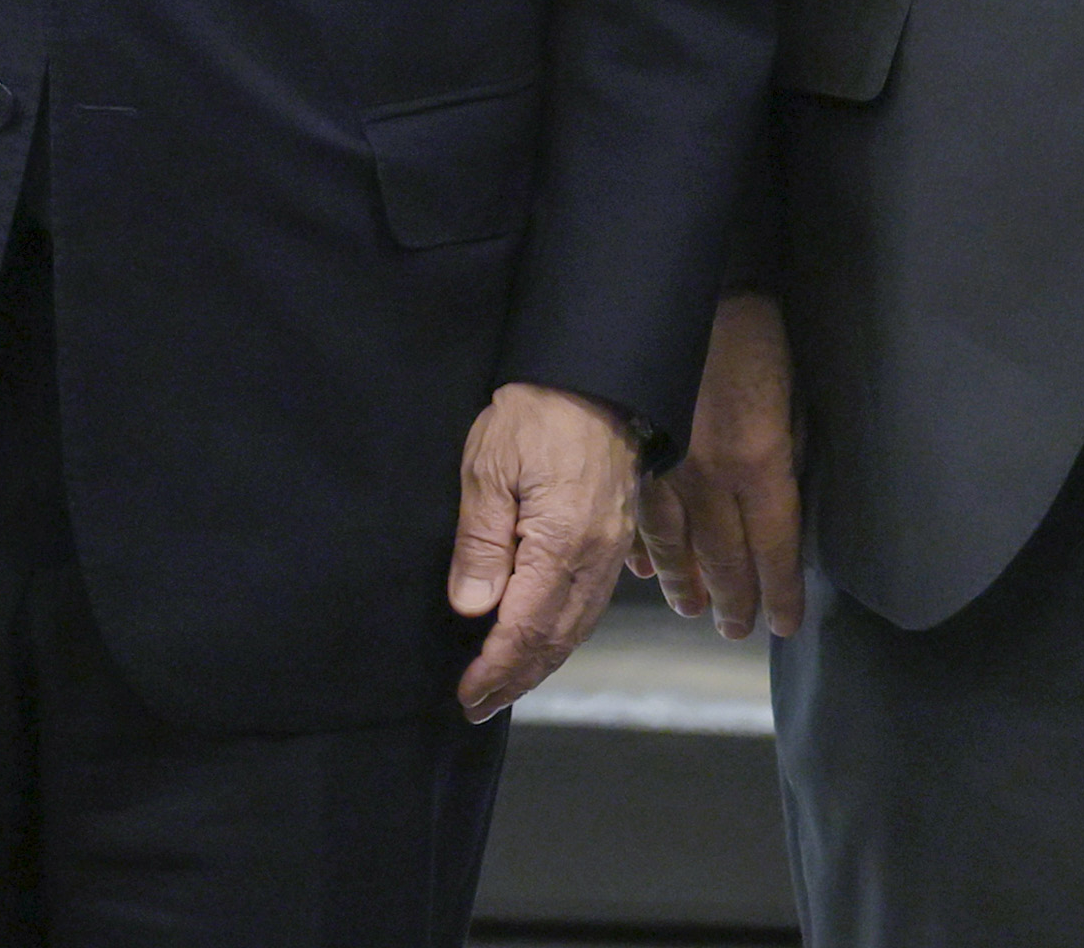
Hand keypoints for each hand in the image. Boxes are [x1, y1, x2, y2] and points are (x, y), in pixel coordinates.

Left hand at [449, 381, 638, 721]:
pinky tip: (542, 642)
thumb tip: (472, 608)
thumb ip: (481, 542)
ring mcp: (611, 552)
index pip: (525, 629)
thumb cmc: (537, 414)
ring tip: (505, 685)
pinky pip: (590, 605)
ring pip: (577, 628)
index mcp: (562, 544)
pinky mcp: (616, 539)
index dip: (495, 669)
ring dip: (540, 663)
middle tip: (477, 706)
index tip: (467, 695)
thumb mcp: (489, 467)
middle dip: (516, 678)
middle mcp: (595, 559)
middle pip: (555, 640)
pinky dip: (563, 635)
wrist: (597, 376)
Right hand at [632, 289, 803, 638]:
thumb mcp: (792, 399)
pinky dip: (642, 546)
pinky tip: (643, 568)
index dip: (781, 592)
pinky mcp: (635, 456)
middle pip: (725, 559)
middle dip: (733, 600)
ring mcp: (666, 471)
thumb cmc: (754, 339)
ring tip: (692, 608)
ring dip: (684, 583)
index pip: (775, 549)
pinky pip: (636, 515)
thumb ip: (786, 454)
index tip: (785, 623)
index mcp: (758, 465)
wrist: (690, 293)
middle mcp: (710, 481)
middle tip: (735, 629)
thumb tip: (782, 494)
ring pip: (675, 547)